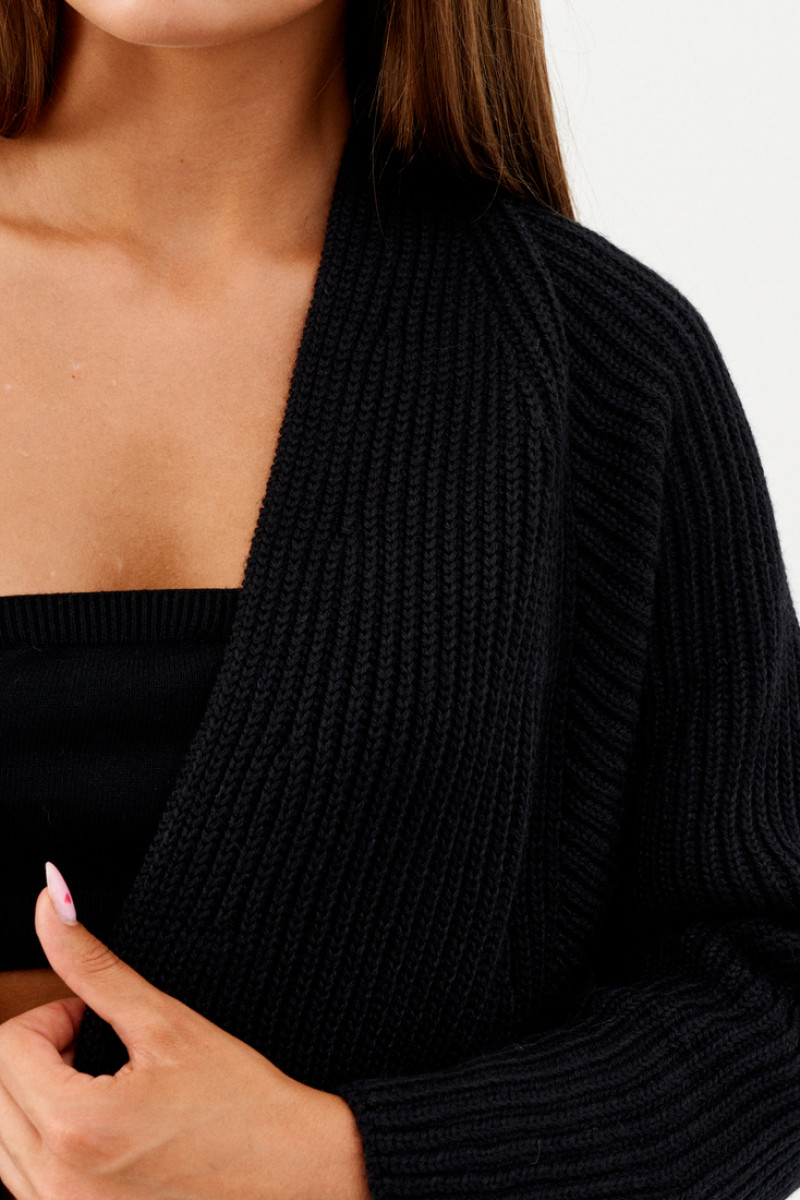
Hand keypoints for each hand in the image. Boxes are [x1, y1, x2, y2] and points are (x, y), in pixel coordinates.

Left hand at [0, 867, 369, 1199]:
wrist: (294, 1174)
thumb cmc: (241, 1101)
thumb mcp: (166, 1022)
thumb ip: (94, 965)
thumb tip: (50, 897)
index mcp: (77, 1126)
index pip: (6, 1047)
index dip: (53, 1017)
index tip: (96, 1018)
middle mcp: (57, 1186)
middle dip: (37, 1055)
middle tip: (98, 1046)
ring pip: (1, 1138)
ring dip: (36, 1097)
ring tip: (104, 1085)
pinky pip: (24, 1177)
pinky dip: (45, 1140)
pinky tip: (102, 1126)